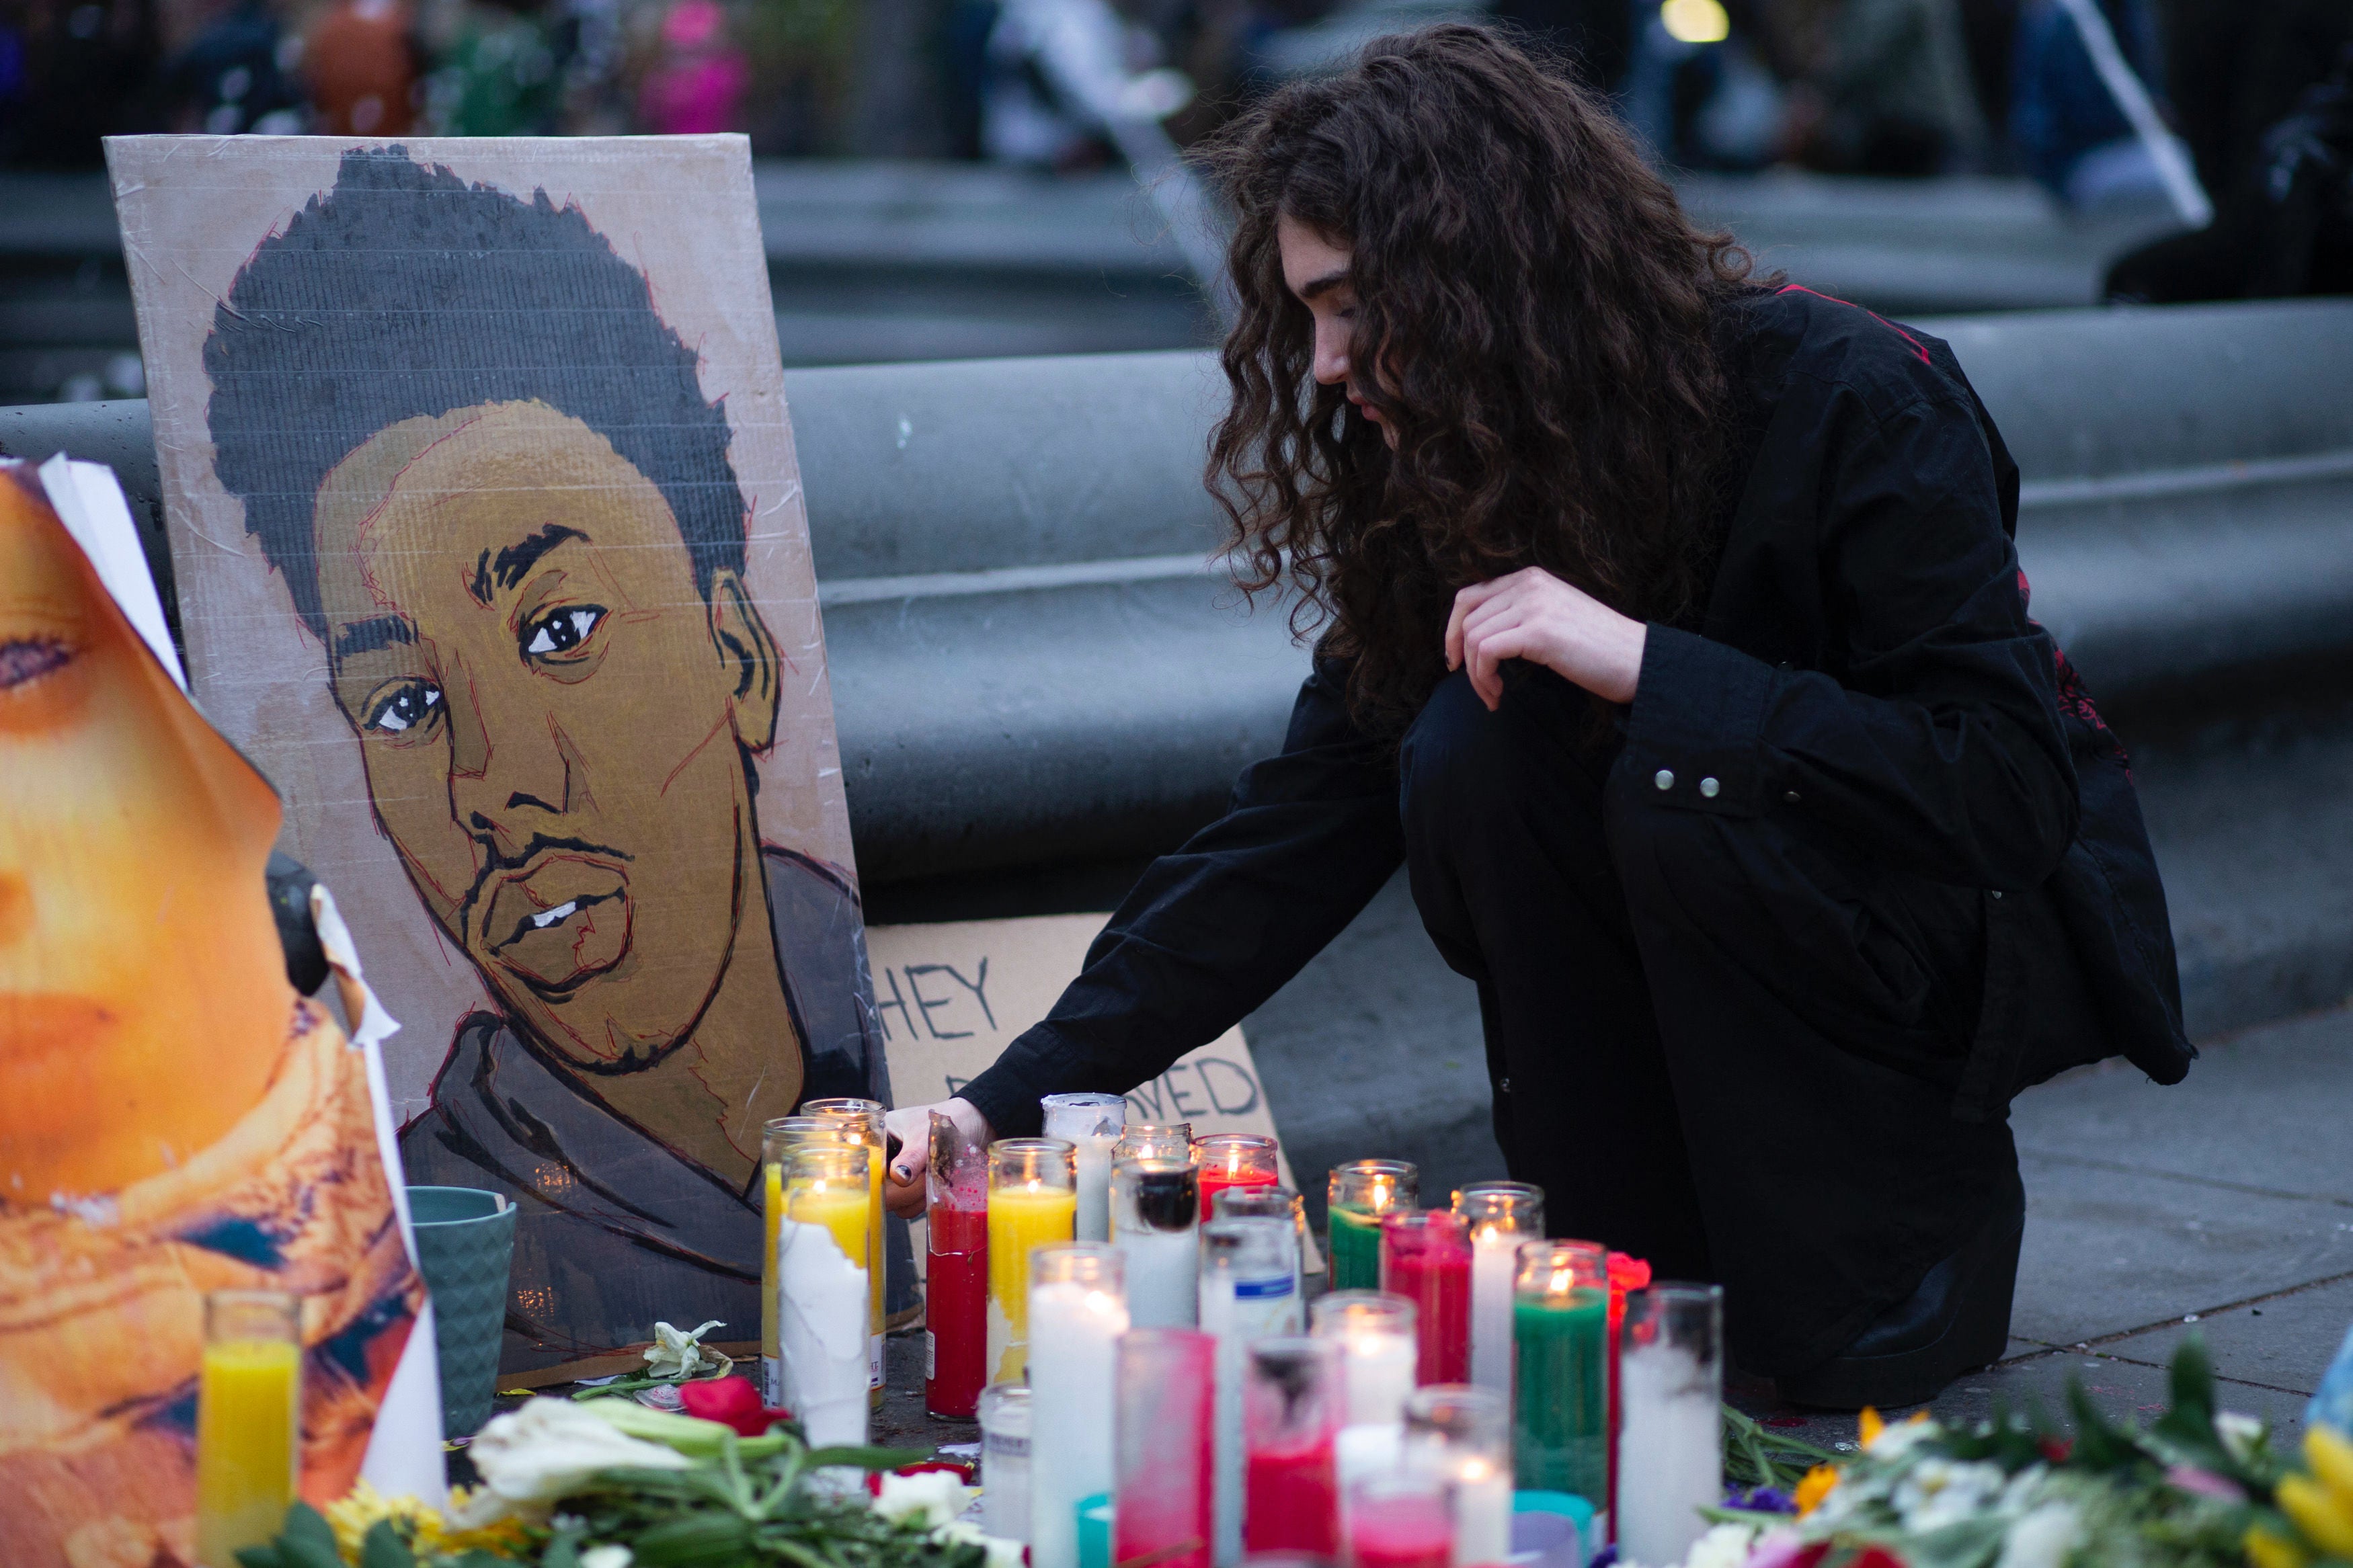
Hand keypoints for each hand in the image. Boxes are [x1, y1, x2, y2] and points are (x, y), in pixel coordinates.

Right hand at [882, 1097, 992, 1217]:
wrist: (976, 1125)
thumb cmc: (949, 1120)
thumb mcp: (927, 1135)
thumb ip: (913, 1157)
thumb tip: (898, 1177)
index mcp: (876, 1138)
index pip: (864, 1168)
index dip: (876, 1180)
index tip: (898, 1179)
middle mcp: (882, 1160)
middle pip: (877, 1191)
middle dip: (903, 1190)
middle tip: (925, 1174)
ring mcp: (895, 1177)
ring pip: (894, 1203)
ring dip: (916, 1196)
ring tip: (934, 1173)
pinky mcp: (909, 1190)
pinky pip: (908, 1207)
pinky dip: (923, 1200)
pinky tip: (936, 1182)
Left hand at [1444, 566, 1647, 709]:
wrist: (1637, 659)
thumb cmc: (1598, 648)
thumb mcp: (1553, 616)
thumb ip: (1519, 614)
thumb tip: (1478, 638)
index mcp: (1530, 578)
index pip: (1469, 597)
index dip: (1453, 630)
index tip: (1457, 660)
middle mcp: (1529, 584)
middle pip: (1466, 619)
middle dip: (1462, 657)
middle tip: (1477, 685)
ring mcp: (1533, 605)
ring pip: (1473, 638)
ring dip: (1476, 675)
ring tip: (1493, 694)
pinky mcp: (1538, 631)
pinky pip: (1486, 652)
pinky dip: (1483, 678)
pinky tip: (1498, 693)